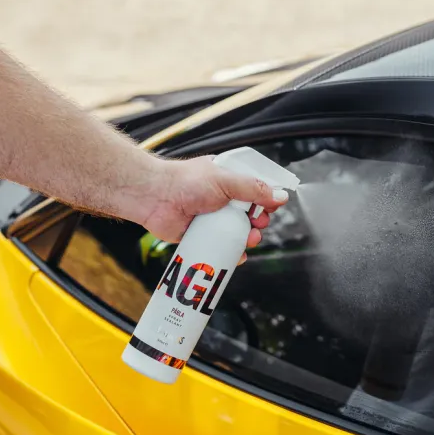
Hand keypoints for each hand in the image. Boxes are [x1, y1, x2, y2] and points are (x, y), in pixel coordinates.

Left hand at [135, 155, 288, 260]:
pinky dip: (232, 253)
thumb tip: (279, 196)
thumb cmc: (184, 182)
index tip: (273, 206)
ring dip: (249, 238)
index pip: (255, 189)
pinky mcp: (201, 235)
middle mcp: (221, 199)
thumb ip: (254, 188)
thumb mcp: (226, 180)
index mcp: (228, 180)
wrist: (153, 197)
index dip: (267, 199)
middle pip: (250, 214)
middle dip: (259, 221)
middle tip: (258, 223)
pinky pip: (221, 247)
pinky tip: (239, 255)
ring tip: (250, 239)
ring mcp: (211, 218)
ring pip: (238, 232)